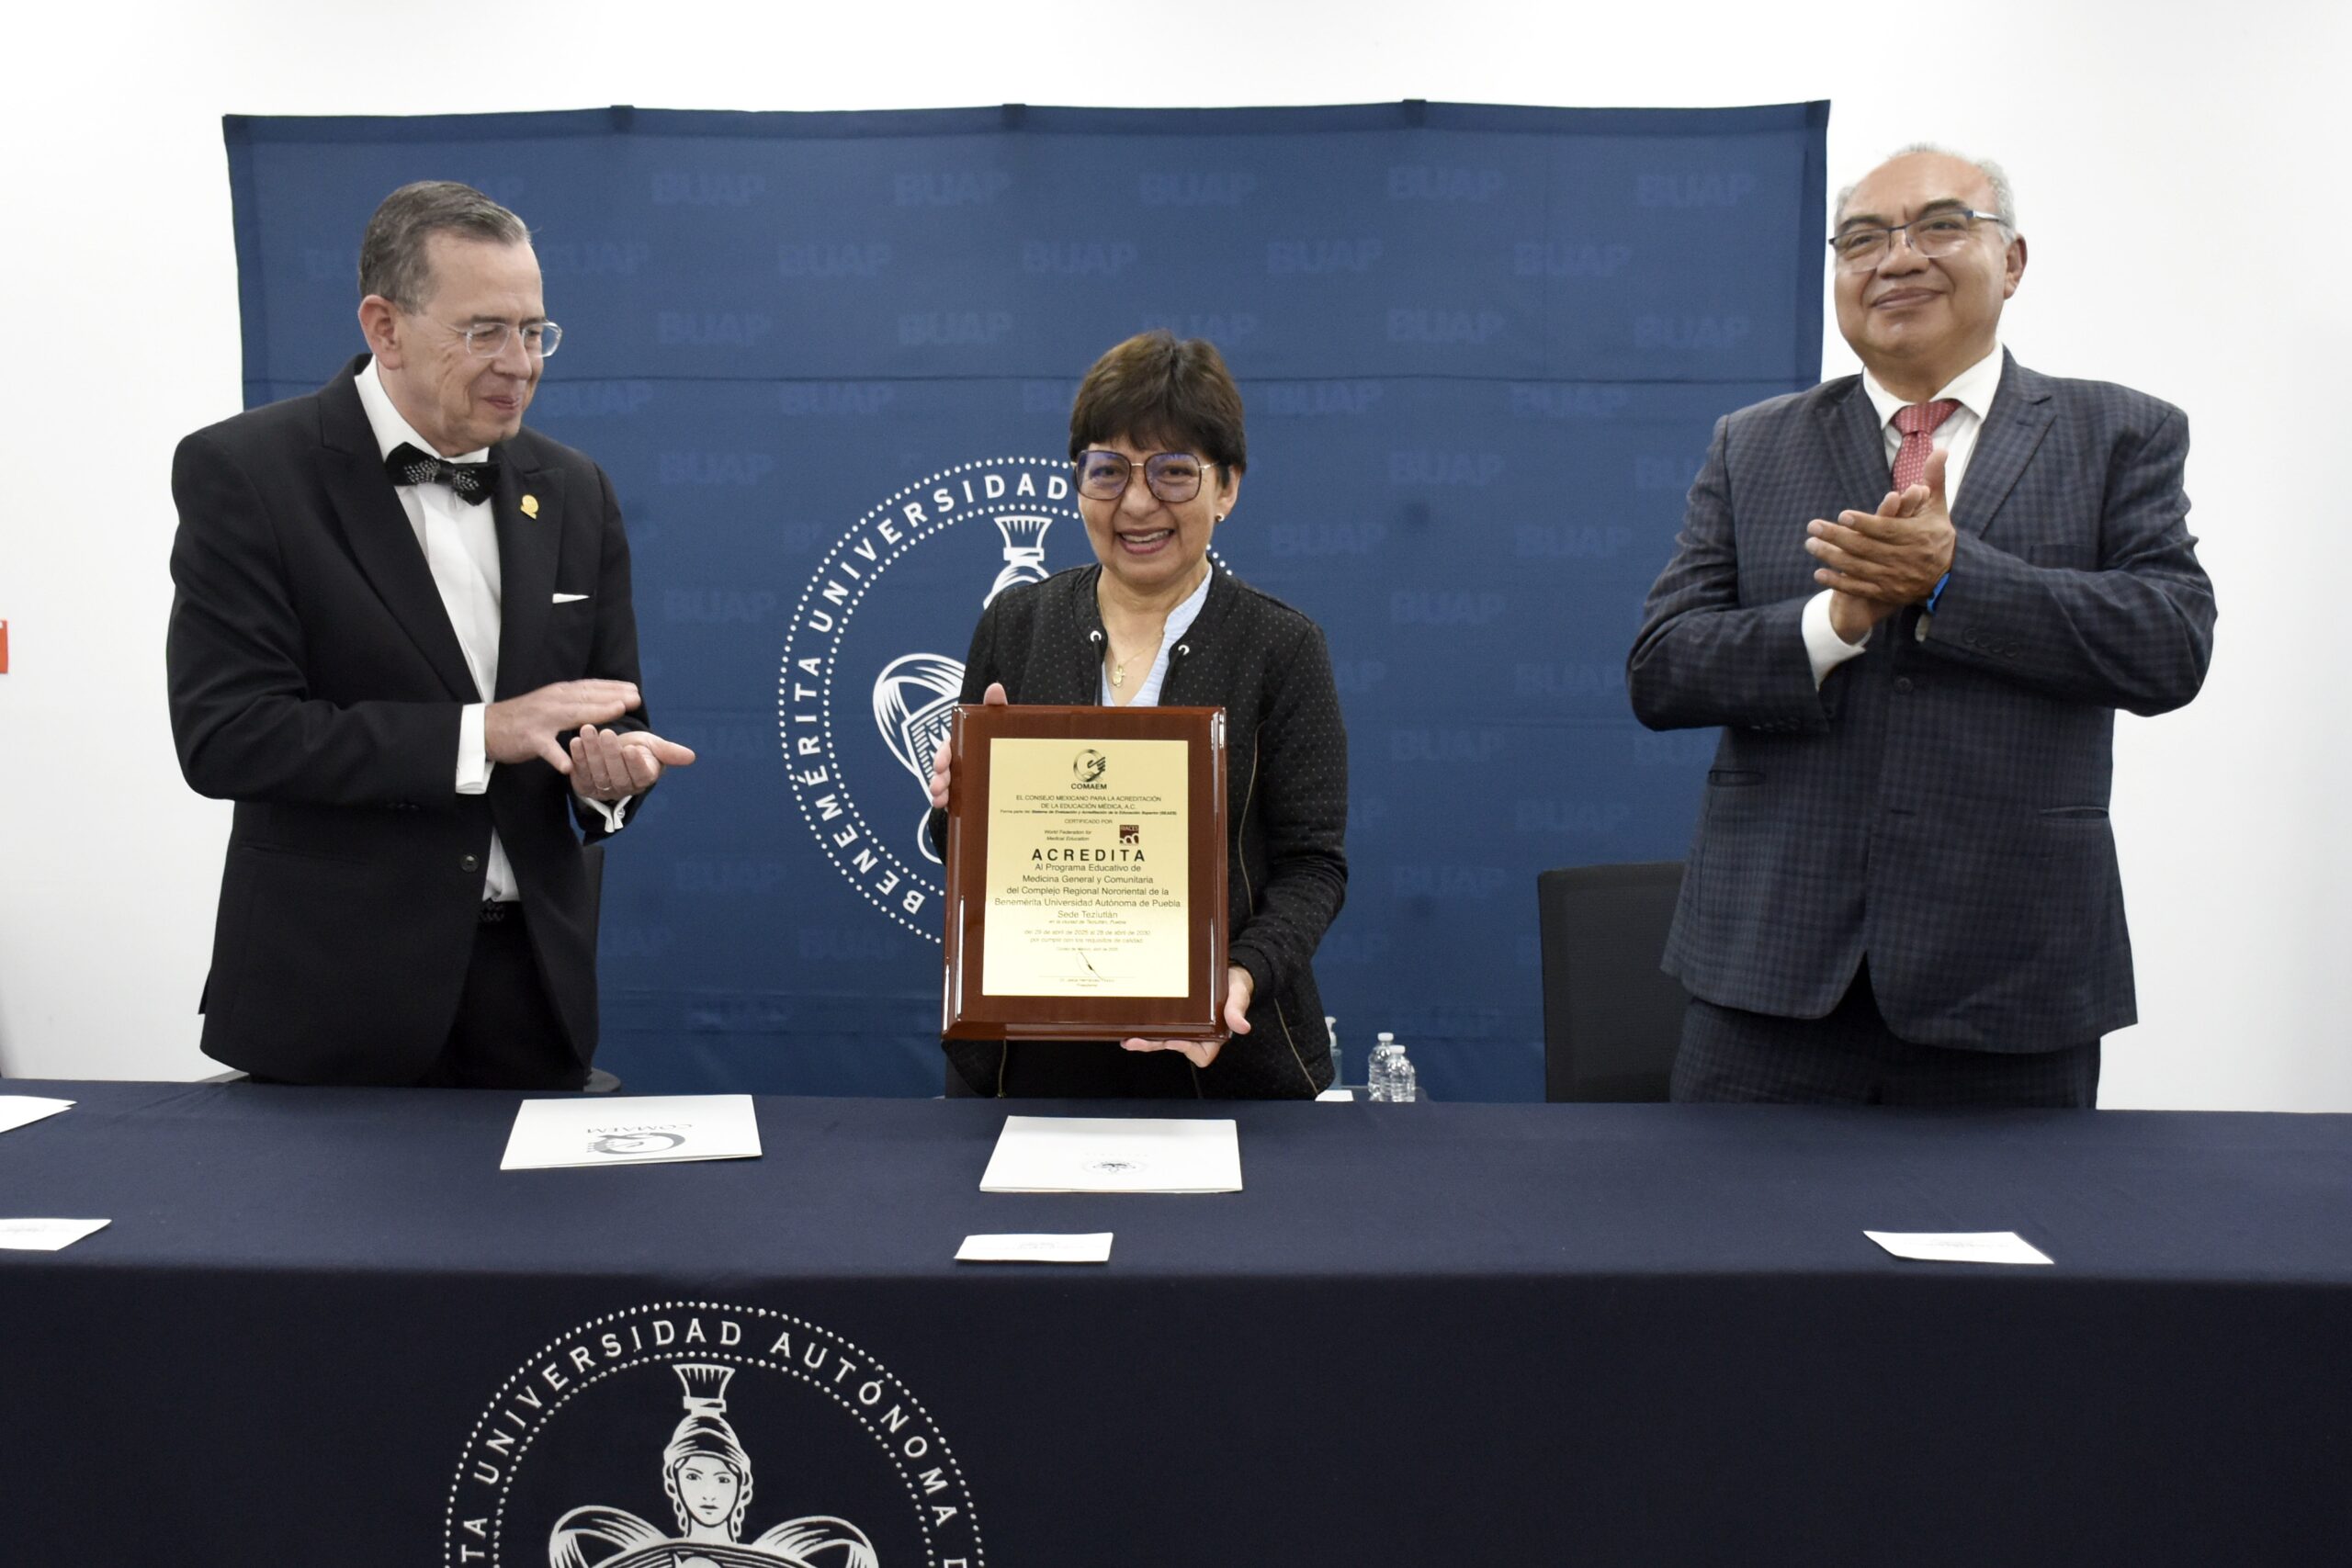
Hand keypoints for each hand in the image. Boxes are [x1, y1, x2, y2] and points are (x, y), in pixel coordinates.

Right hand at [486, 680, 640, 771]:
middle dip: (612, 697)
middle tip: (635, 698)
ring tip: (616, 714)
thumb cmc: (524, 718)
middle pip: (586, 698)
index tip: (634, 690)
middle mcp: (552, 702)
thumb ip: (574, 702)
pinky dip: (558, 756)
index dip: (612, 688)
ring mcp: (541, 720)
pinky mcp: (530, 738)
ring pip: (572, 715)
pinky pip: (546, 748)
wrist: (486, 728)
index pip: (590, 688)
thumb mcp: (551, 704)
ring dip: (595, 714)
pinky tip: (570, 765)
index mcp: (559, 694)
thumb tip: (602, 700)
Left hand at [569, 723, 697, 801]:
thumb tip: (691, 757)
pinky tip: (575, 741)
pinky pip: (580, 772)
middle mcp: (623, 788)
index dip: (635, 763)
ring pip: (597, 773)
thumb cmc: (636, 747)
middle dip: (610, 753)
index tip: (631, 748)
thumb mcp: (653, 746)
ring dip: (591, 752)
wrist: (613, 750)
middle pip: (617, 775)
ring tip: (587, 731)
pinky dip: (577, 757)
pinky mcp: (584, 785)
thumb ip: (669, 751)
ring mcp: (602, 789)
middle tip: (606, 733)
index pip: (641, 775)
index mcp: (643, 779)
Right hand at [926, 682, 1007, 809]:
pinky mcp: (967, 796)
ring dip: (939, 791)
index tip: (941, 764)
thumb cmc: (1003, 742)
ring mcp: (962, 779)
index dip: (942, 755)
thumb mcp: (1001, 724)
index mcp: (965, 743)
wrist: (1022, 771)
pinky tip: (945, 808)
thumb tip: (995, 687)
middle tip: (939, 785)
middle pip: (944, 769)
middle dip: (938, 777)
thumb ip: (996, 707)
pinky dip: (947, 804)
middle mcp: (960, 761)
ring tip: (939, 799)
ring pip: (946, 785)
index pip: (948, 747)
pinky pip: (954, 800)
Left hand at [1121, 966, 1251, 1069]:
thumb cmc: (1235, 987)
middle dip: (1154, 1045)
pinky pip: (1158, 1026)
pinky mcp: (1173, 1017)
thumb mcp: (1238, 996)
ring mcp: (1183, 1027)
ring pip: (1162, 1039)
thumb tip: (1243, 1027)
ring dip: (1145, 1040)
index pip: (1200, 1054)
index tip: (1174, 1040)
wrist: (1227, 972)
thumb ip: (1236, 1010)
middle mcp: (1197, 1036)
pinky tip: (1130, 1024)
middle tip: (1136, 1041)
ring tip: (1128, 1038)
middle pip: (1173, 1046)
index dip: (1186, 1050)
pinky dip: (1144, 1027)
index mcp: (1214, 1037)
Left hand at [1806, 448, 1955, 611]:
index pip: (1886, 529)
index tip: (1842, 515)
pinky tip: (1818, 574)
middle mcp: (1904, 558)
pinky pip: (1859, 588)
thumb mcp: (1937, 508)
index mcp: (1916, 536)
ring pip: (1858, 567)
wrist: (1947, 577)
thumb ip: (1935, 479)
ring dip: (1832, 557)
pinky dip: (1839, 582)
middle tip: (1812, 526)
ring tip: (1810, 544)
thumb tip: (1939, 449)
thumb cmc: (1937, 535)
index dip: (1864, 523)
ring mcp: (1894, 577)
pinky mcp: (1886, 592)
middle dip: (1836, 537)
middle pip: (1866, 548)